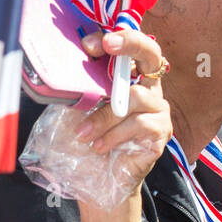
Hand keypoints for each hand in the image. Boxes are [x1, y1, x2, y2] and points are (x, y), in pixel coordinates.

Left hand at [75, 28, 171, 221]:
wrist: (100, 184)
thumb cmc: (90, 143)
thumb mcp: (79, 110)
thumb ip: (80, 89)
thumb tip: (60, 66)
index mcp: (129, 78)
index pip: (129, 47)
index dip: (114, 37)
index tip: (89, 44)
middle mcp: (149, 88)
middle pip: (151, 53)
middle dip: (130, 44)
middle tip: (108, 45)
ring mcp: (158, 110)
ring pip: (135, 97)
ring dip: (104, 115)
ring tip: (84, 134)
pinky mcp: (161, 133)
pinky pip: (140, 124)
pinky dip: (115, 134)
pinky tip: (100, 146)